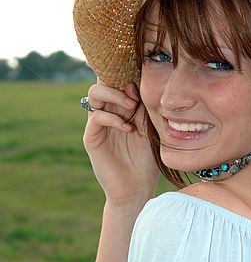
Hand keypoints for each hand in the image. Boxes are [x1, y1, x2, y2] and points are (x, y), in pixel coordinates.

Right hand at [83, 81, 159, 205]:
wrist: (137, 188)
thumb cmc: (146, 160)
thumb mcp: (148, 129)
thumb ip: (141, 108)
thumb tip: (134, 84)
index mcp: (121, 108)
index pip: (116, 80)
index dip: (125, 74)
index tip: (142, 81)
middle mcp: (107, 112)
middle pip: (102, 81)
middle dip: (119, 83)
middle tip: (135, 98)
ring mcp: (98, 124)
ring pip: (95, 94)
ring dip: (114, 95)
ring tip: (131, 108)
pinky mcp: (92, 138)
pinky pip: (96, 117)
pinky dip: (113, 118)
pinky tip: (128, 129)